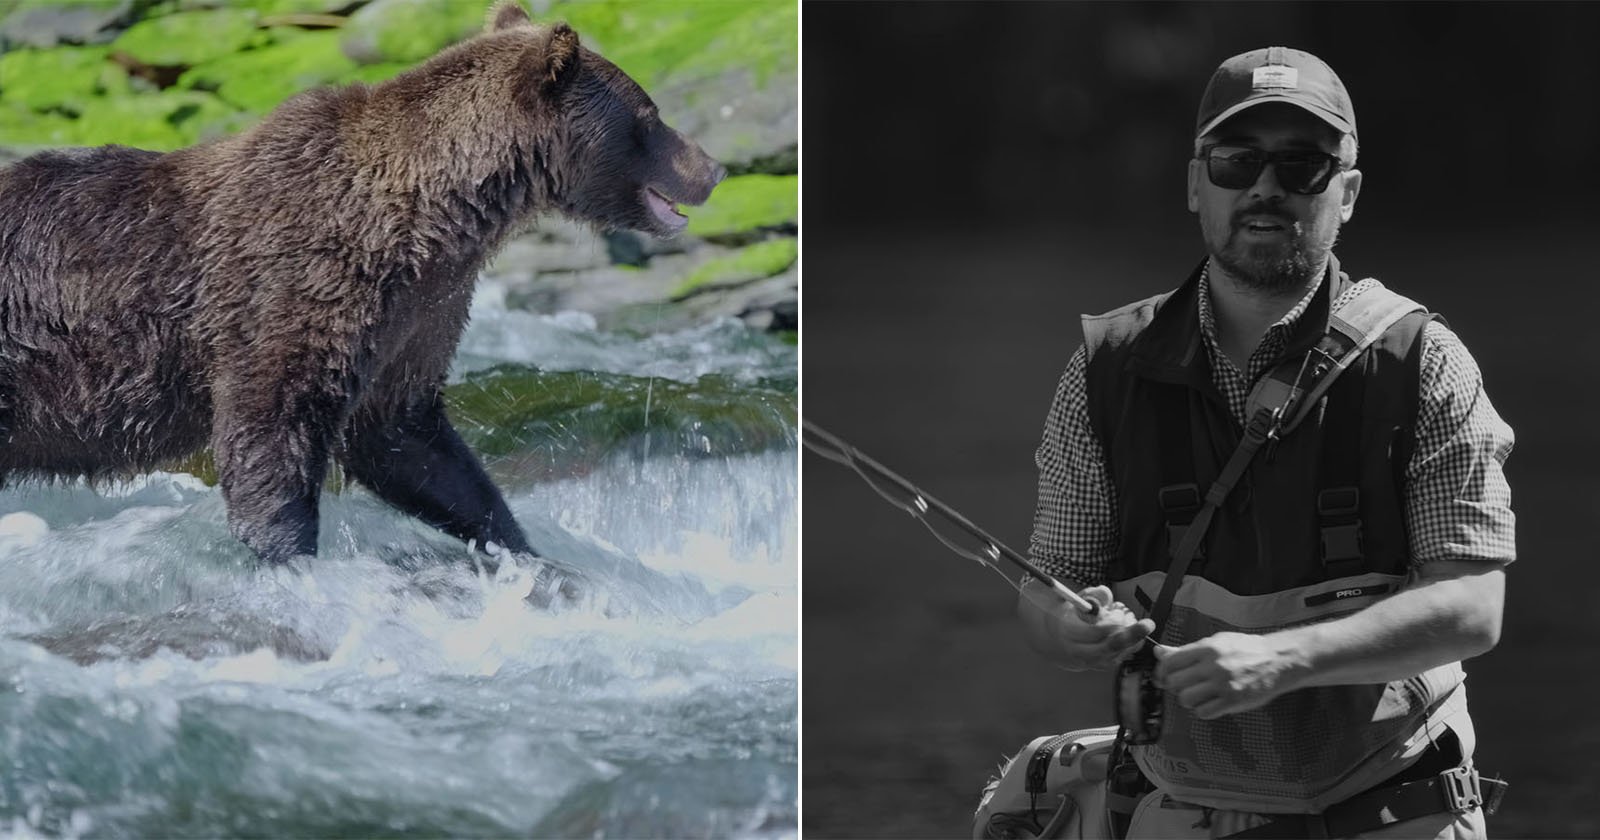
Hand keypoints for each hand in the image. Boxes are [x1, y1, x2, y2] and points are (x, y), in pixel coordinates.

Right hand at [1018, 581, 1153, 671]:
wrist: (1057, 641)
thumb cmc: (1069, 617)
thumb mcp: (1075, 601)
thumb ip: (1091, 595)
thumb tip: (1106, 593)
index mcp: (1068, 632)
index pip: (1096, 631)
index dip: (1112, 621)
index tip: (1118, 609)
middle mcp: (1079, 651)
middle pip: (1112, 646)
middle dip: (1133, 633)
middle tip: (1146, 622)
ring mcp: (1091, 662)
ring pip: (1119, 653)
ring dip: (1133, 637)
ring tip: (1130, 619)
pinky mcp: (1101, 666)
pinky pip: (1122, 656)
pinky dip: (1131, 643)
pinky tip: (1128, 629)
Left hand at [1153, 632, 1308, 718]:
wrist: (1277, 660)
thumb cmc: (1243, 649)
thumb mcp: (1215, 643)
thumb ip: (1186, 651)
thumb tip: (1158, 651)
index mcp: (1206, 648)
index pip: (1170, 662)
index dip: (1163, 672)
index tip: (1165, 676)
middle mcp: (1213, 666)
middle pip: (1174, 682)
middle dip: (1175, 687)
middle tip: (1185, 686)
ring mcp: (1223, 684)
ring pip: (1186, 699)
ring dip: (1188, 700)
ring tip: (1199, 695)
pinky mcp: (1233, 701)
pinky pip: (1203, 712)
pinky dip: (1203, 710)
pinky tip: (1211, 703)